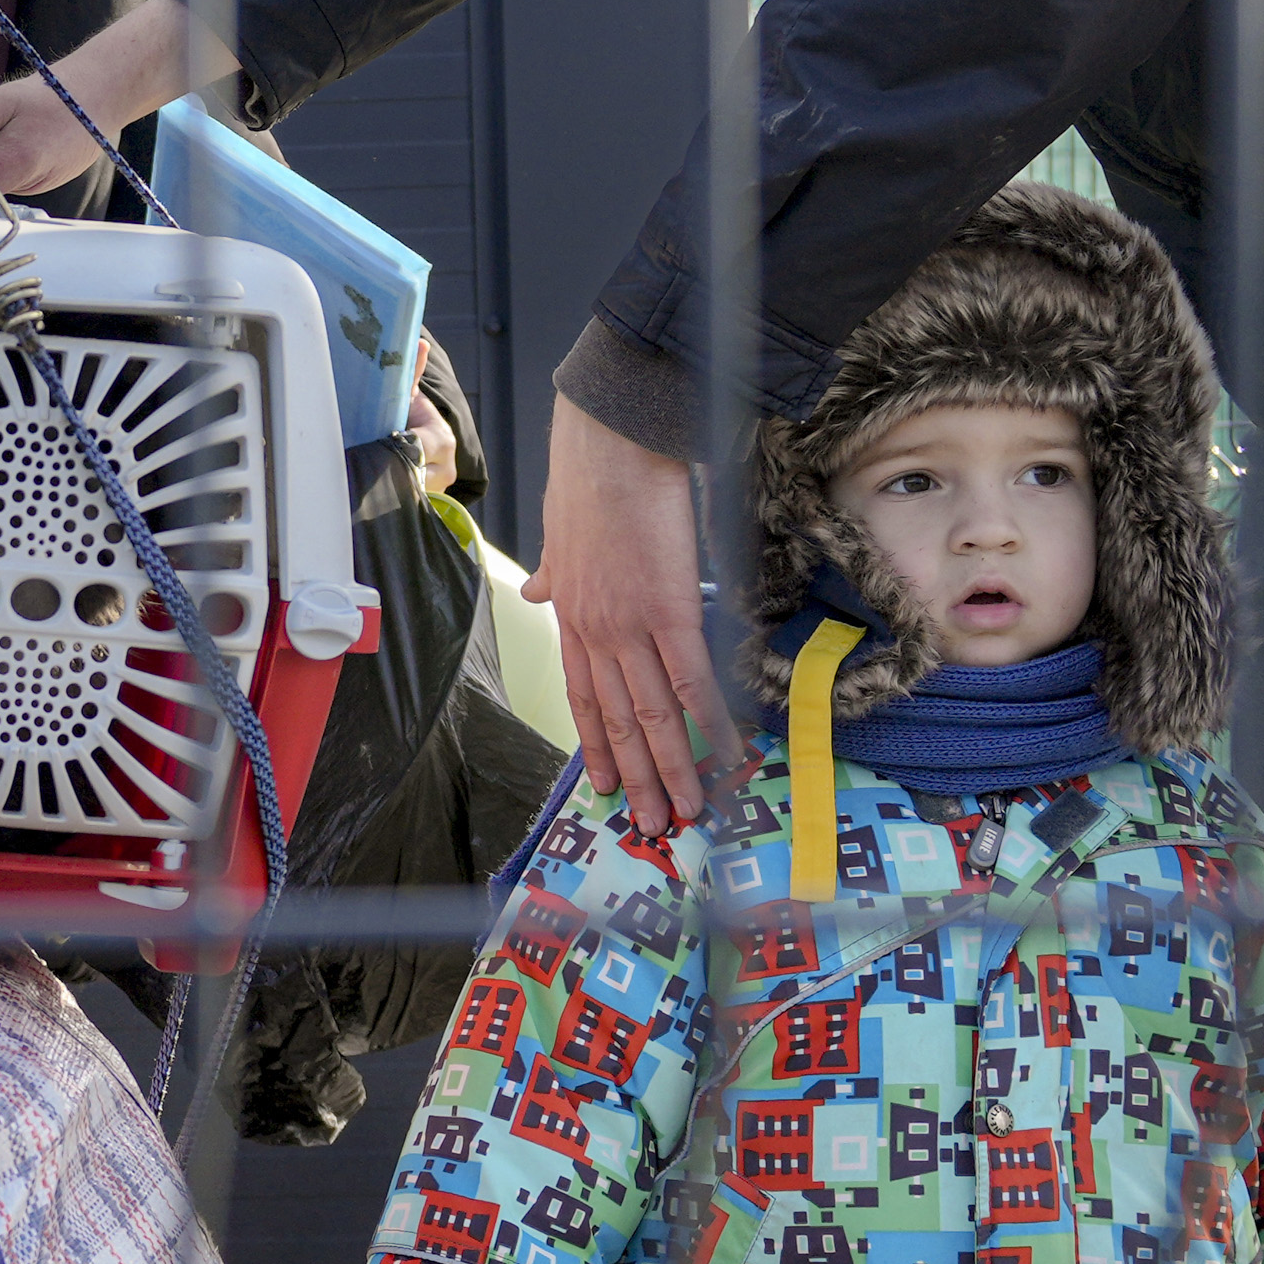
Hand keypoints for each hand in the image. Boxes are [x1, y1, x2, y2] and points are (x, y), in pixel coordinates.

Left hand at [534, 399, 723, 831]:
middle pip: (617, 719)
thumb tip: (536, 589)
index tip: (606, 783)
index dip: (597, 743)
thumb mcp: (558, 534)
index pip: (584, 695)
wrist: (609, 440)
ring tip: (687, 810)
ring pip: (653, 714)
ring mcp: (630, 625)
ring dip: (674, 768)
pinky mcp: (670, 610)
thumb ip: (553, 572)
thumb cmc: (590, 478)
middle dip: (636, 775)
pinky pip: (692, 681)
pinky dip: (712, 723)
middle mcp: (595, 630)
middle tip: (651, 822)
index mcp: (572, 614)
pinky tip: (728, 754)